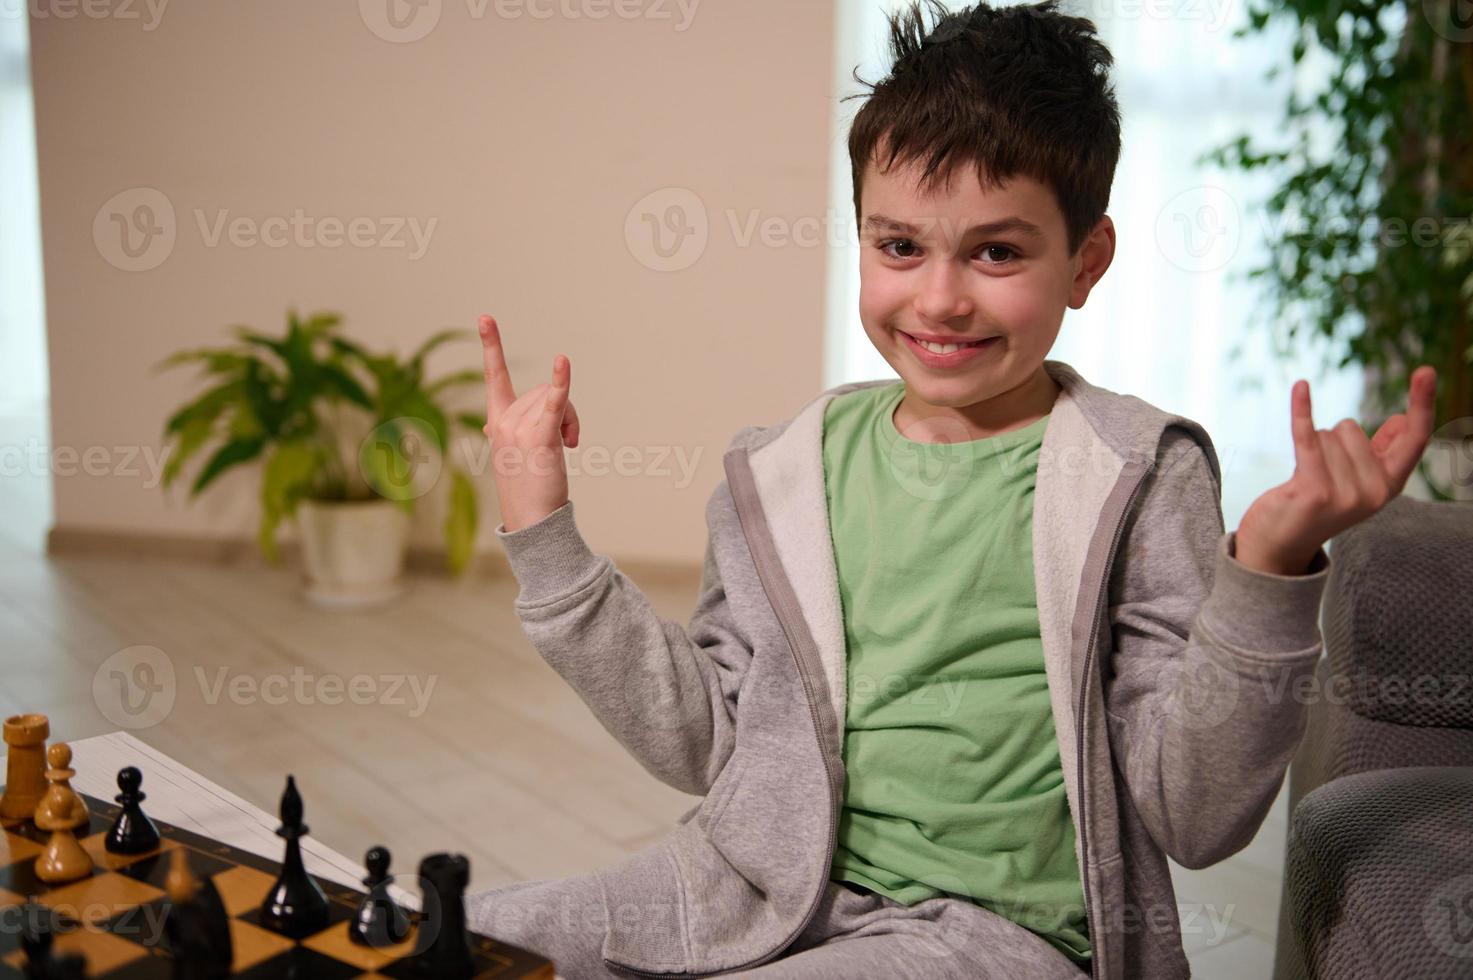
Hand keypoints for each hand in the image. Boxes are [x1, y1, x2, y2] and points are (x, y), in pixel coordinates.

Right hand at [478, 314, 580, 532]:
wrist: (532, 521)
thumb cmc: (528, 488)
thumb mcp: (513, 452)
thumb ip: (506, 432)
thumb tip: (489, 429)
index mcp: (496, 421)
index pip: (493, 376)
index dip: (490, 346)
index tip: (485, 317)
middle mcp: (503, 421)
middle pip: (544, 390)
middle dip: (565, 411)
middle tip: (567, 442)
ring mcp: (519, 429)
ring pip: (558, 399)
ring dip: (572, 421)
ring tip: (566, 449)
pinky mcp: (540, 438)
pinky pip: (556, 403)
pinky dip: (562, 382)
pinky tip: (563, 361)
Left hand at [1235, 365, 1436, 574]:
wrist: (1278, 547)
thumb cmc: (1317, 507)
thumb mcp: (1357, 483)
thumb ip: (1380, 454)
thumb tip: (1400, 419)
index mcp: (1390, 486)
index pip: (1415, 438)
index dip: (1422, 403)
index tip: (1425, 370)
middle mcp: (1374, 492)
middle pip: (1351, 427)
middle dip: (1329, 441)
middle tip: (1318, 476)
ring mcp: (1345, 494)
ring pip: (1325, 434)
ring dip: (1309, 449)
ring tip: (1303, 480)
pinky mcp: (1313, 489)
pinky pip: (1307, 436)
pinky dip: (1302, 410)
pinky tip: (1301, 386)